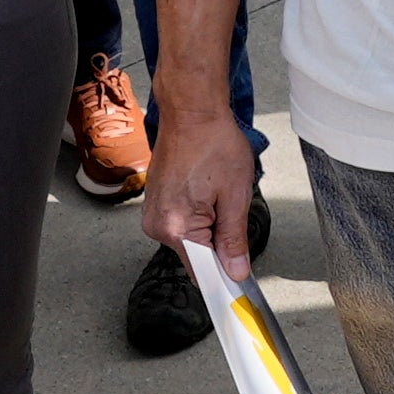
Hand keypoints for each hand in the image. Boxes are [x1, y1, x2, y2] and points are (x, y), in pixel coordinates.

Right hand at [142, 123, 254, 289]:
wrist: (192, 112)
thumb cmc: (214, 143)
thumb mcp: (236, 195)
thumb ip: (234, 240)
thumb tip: (236, 272)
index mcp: (176, 227)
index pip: (202, 273)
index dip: (225, 276)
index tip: (241, 281)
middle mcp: (157, 225)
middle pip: (196, 257)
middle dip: (219, 243)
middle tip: (232, 208)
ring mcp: (153, 214)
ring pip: (190, 240)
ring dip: (209, 227)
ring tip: (216, 192)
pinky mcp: (155, 204)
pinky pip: (181, 224)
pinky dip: (198, 216)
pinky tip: (206, 190)